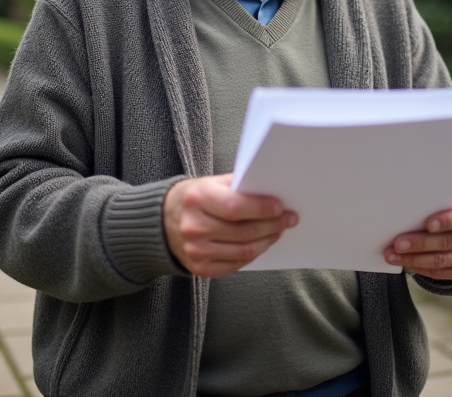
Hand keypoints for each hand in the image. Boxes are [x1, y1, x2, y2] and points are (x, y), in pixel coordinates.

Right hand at [163, 174, 298, 277]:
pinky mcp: (200, 268)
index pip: (236, 207)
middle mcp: (194, 227)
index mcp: (197, 199)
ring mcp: (196, 251)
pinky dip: (253, 254)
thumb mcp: (211, 183)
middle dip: (272, 225)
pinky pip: (236, 265)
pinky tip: (261, 244)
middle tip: (288, 219)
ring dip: (267, 241)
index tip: (280, 207)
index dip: (262, 208)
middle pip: (244, 232)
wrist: (163, 221)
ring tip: (278, 231)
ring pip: (244, 251)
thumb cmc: (194, 199)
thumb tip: (271, 193)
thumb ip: (238, 187)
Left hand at [383, 193, 451, 281]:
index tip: (427, 224)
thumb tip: (407, 211)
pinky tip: (406, 263)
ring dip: (415, 259)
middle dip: (420, 243)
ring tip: (393, 255)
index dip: (446, 221)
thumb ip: (440, 202)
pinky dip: (421, 268)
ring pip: (443, 260)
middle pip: (449, 241)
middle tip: (398, 243)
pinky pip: (442, 273)